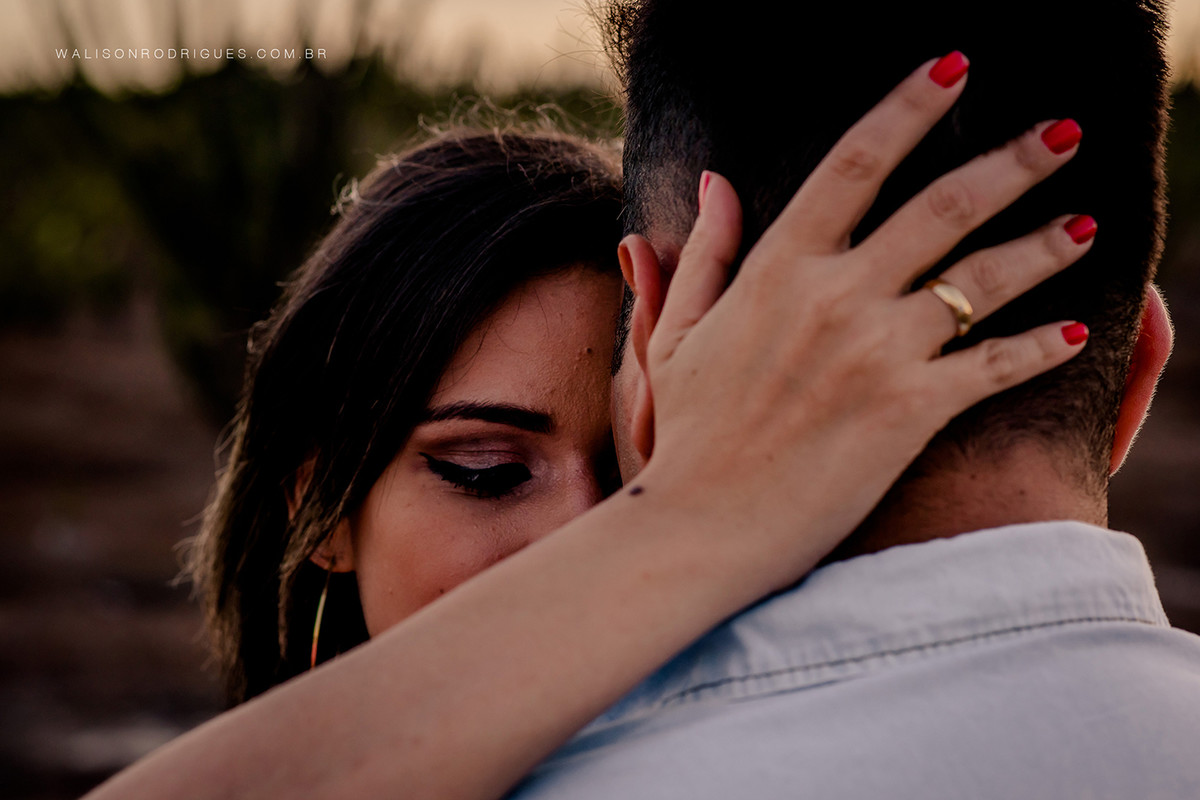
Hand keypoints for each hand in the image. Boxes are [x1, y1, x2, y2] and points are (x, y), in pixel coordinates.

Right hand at [629, 54, 1091, 589]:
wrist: (701, 529)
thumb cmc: (687, 435)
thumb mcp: (678, 334)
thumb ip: (705, 253)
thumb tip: (715, 179)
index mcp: (778, 269)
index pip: (854, 161)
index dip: (910, 106)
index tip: (954, 68)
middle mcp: (836, 297)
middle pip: (943, 206)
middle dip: (1015, 162)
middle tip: (1065, 134)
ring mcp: (877, 354)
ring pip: (983, 280)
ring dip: (1044, 246)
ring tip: (1085, 229)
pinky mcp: (910, 413)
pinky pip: (995, 367)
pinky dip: (1040, 348)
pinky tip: (1074, 333)